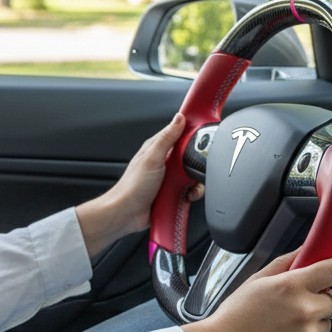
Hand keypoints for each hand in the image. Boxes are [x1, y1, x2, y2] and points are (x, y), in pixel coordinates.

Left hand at [75, 113, 202, 256]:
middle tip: (194, 168)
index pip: (180, 134)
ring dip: (195, 181)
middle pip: (190, 155)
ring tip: (190, 186)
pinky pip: (190, 190)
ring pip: (192, 174)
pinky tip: (188, 196)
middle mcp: (165, 162)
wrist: (127, 214)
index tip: (205, 137)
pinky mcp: (174, 192)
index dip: (193, 133)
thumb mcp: (152, 157)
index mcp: (158, 148)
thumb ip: (167, 137)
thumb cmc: (132, 186)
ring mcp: (170, 178)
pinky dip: (193, 193)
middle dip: (196, 162)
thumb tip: (179, 118)